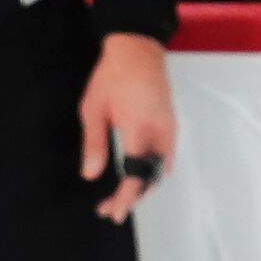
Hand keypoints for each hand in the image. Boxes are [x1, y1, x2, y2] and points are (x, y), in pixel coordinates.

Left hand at [80, 33, 175, 224]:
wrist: (137, 48)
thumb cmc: (113, 75)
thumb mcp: (93, 109)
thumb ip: (94, 144)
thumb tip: (90, 175)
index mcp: (139, 128)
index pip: (135, 175)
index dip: (124, 198)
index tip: (112, 213)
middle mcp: (159, 131)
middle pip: (150, 177)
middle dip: (131, 198)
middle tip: (108, 209)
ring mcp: (168, 127)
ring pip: (159, 170)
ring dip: (142, 186)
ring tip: (121, 197)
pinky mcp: (170, 124)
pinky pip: (165, 157)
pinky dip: (152, 172)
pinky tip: (139, 178)